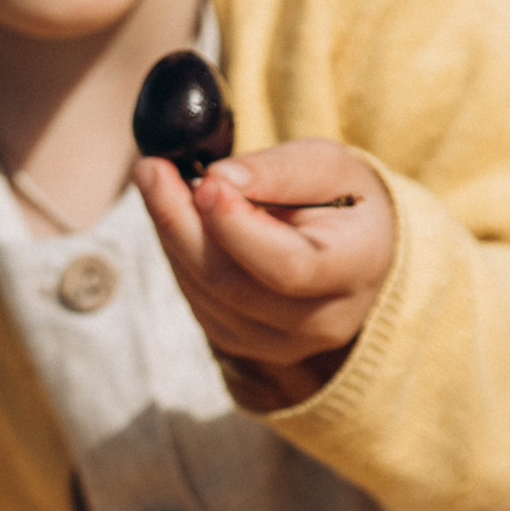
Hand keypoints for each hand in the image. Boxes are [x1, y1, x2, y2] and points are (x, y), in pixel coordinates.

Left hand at [134, 139, 394, 407]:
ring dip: (173, 235)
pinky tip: (177, 218)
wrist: (352, 249)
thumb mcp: (325, 165)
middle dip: (183, 224)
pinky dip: (178, 256)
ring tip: (161, 181)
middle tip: (152, 170)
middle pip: (233, 286)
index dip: (239, 228)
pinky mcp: (243, 345)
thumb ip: (278, 170)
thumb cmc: (342, 199)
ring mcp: (280, 344)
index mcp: (357, 269)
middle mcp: (322, 321)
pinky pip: (197, 302)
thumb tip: (218, 178)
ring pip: (206, 294)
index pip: (290, 266)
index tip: (205, 181)